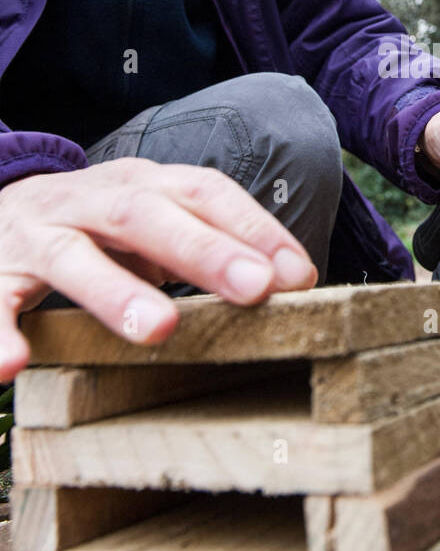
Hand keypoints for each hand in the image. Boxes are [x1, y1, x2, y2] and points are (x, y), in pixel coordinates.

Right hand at [0, 158, 317, 380]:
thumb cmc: (89, 229)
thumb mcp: (147, 226)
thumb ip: (205, 246)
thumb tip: (291, 280)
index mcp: (137, 185)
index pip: (202, 193)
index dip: (252, 228)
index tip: (299, 276)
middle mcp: (86, 202)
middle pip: (144, 215)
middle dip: (203, 250)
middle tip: (255, 289)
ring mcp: (33, 237)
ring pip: (71, 258)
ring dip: (115, 292)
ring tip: (160, 329)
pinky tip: (13, 364)